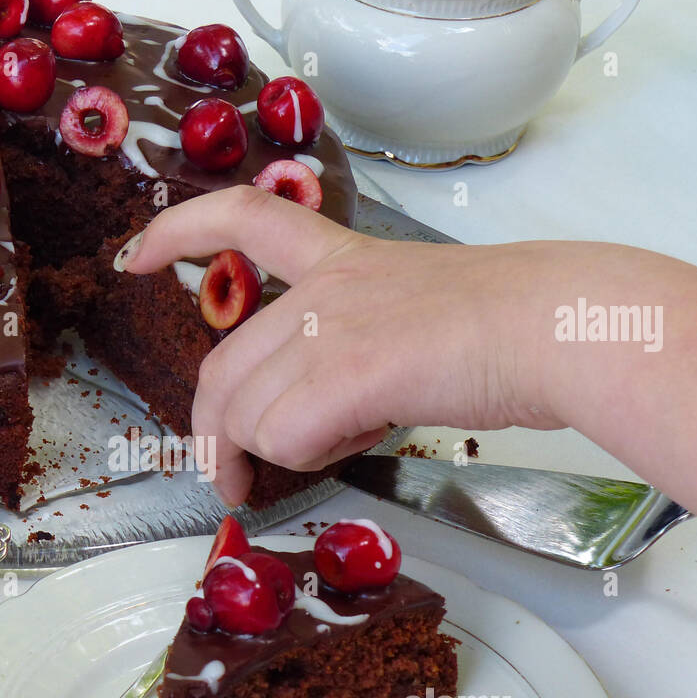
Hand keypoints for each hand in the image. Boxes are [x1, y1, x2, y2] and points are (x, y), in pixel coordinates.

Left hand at [117, 186, 562, 505]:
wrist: (559, 327)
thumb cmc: (511, 327)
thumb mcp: (411, 313)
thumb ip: (350, 348)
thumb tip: (318, 414)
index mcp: (338, 257)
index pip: (241, 216)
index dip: (177, 231)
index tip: (137, 255)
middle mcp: (321, 288)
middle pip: (221, 370)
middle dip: (211, 437)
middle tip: (228, 481)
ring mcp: (330, 327)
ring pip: (246, 414)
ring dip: (275, 452)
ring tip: (339, 444)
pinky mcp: (348, 370)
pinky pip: (284, 438)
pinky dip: (312, 458)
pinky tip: (362, 437)